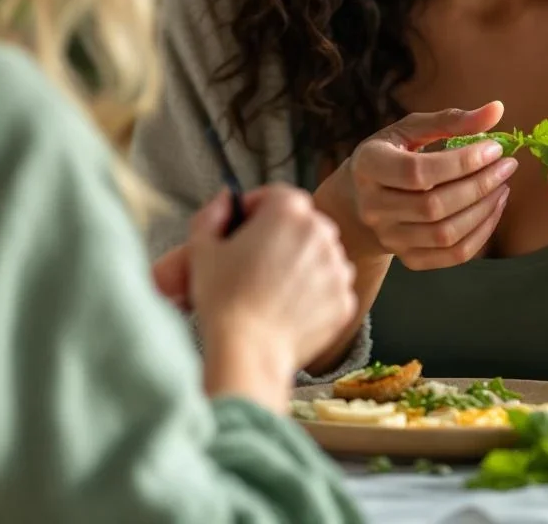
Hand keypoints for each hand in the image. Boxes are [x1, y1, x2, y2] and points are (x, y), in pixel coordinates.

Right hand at [186, 186, 356, 392]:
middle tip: (255, 263)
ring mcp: (338, 266)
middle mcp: (321, 231)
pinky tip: (287, 309)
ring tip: (271, 289)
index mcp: (289, 210)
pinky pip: (329, 287)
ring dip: (300, 263)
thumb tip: (227, 199)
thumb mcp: (202, 248)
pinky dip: (313, 294)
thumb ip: (213, 214)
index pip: (276, 196)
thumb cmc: (223, 299)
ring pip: (319, 255)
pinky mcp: (345, 298)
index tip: (242, 230)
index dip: (255, 210)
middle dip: (280, 236)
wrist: (248, 352)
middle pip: (302, 223)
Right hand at [317, 102, 517, 269]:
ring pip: (445, 234)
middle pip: (433, 206)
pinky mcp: (408, 258)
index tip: (494, 148)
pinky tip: (494, 209)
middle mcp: (373, 207)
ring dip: (484, 210)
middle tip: (506, 165)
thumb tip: (497, 109)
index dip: (461, 162)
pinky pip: (452, 255)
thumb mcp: (411, 129)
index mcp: (369, 166)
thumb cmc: (392, 153)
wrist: (360, 197)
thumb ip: (451, 120)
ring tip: (502, 186)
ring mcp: (389, 237)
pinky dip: (481, 234)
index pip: (418, 172)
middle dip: (479, 185)